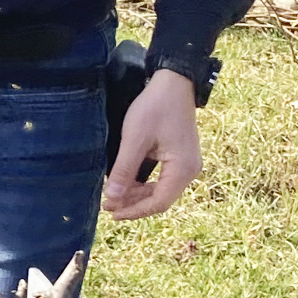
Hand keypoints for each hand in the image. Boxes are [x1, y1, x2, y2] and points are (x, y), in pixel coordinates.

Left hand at [104, 67, 201, 220]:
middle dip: (133, 203)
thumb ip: (124, 170)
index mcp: (182, 169)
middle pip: (160, 198)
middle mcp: (189, 171)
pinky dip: (144, 183)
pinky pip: (162, 178)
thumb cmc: (154, 108)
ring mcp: (186, 164)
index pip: (158, 202)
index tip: (112, 213)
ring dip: (138, 194)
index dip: (134, 211)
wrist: (174, 84)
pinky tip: (127, 183)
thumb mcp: (134, 139)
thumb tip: (112, 197)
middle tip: (107, 204)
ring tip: (113, 196)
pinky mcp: (180, 157)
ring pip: (161, 189)